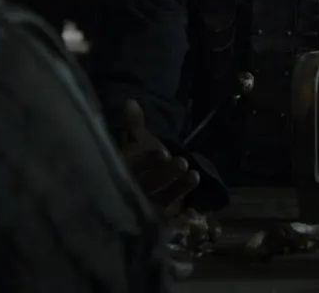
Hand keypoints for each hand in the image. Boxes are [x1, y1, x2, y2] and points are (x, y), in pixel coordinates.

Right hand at [121, 99, 199, 215]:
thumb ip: (133, 124)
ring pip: (160, 199)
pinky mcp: (157, 216)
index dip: (147, 161)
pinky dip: (182, 214)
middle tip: (181, 162)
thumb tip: (131, 101)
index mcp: (123, 171)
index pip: (132, 168)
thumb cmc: (138, 157)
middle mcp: (131, 191)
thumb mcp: (135, 141)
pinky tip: (195, 208)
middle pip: (148, 185)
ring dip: (178, 188)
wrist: (138, 180)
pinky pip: (170, 217)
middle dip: (165, 174)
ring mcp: (145, 205)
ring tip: (194, 175)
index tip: (162, 152)